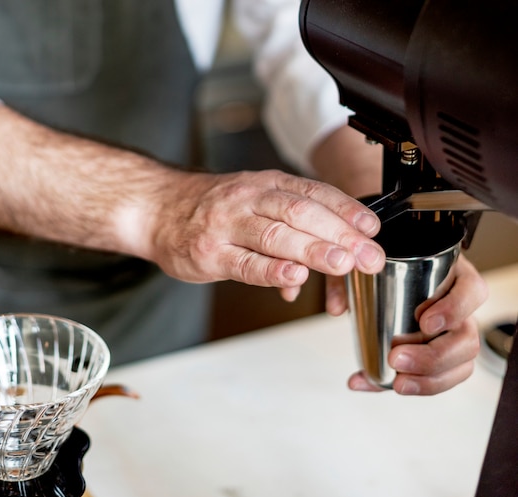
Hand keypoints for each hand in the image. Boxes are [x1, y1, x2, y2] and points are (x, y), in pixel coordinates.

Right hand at [149, 169, 384, 293]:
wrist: (158, 208)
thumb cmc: (211, 207)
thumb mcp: (254, 201)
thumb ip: (290, 228)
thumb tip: (326, 259)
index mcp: (266, 184)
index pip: (314, 193)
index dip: (347, 211)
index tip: (372, 231)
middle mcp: (249, 199)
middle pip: (301, 213)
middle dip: (340, 235)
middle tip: (368, 256)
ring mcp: (227, 225)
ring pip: (275, 235)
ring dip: (313, 250)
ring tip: (342, 264)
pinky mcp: (209, 254)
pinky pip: (244, 263)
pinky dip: (271, 270)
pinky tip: (294, 278)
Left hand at [326, 255, 487, 394]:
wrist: (383, 274)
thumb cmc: (384, 268)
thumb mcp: (364, 268)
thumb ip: (347, 281)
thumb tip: (337, 310)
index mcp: (452, 277)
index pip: (472, 291)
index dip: (454, 309)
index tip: (425, 322)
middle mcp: (461, 308)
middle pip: (467, 339)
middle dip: (434, 356)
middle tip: (397, 358)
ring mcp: (455, 334)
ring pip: (462, 365)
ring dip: (430, 380)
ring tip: (398, 383)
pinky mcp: (441, 356)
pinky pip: (441, 378)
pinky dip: (414, 387)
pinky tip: (387, 386)